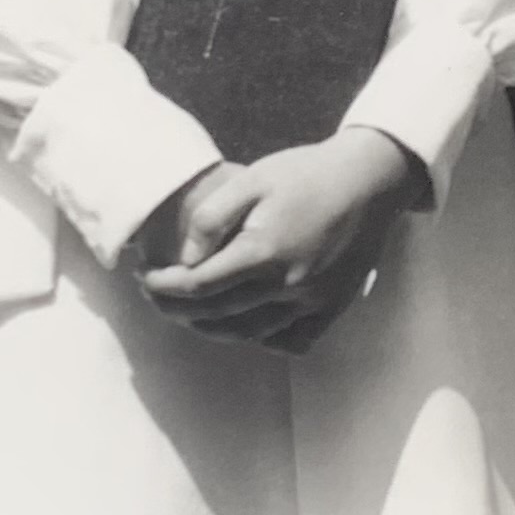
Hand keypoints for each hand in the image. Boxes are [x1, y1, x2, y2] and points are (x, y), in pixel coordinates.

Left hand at [138, 129, 418, 352]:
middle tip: (156, 297)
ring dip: (212, 329)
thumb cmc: (307, 173)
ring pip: (250, 334)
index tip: (144, 278)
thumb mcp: (251, 179)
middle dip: (177, 310)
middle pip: (217, 315)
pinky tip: (246, 325)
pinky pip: (292, 341)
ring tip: (190, 313)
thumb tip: (186, 259)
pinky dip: (263, 341)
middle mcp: (287, 285)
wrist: (371, 179)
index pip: (197, 286)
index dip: (163, 287)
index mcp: (262, 252)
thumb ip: (212, 219)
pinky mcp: (332, 306)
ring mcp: (312, 301)